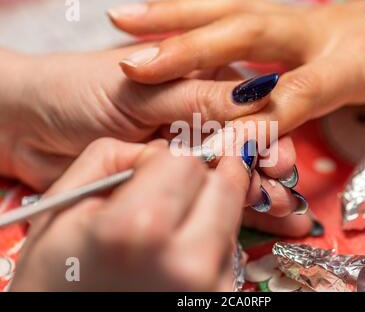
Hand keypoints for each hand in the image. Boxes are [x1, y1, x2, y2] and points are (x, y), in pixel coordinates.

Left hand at [0, 48, 278, 189]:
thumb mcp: (141, 90)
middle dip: (266, 170)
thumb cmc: (77, 90)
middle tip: (280, 193)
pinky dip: (232, 210)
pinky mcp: (167, 182)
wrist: (25, 124)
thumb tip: (258, 100)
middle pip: (244, 145)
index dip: (266, 133)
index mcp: (196, 80)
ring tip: (283, 214)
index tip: (278, 159)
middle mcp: (196, 116)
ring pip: (230, 174)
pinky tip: (265, 222)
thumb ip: (198, 100)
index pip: (244, 106)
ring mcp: (184, 151)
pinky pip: (205, 196)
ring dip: (258, 194)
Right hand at [11, 138, 247, 290]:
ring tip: (166, 231)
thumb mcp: (62, 207)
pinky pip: (228, 250)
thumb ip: (109, 157)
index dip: (165, 162)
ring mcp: (208, 287)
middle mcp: (184, 261)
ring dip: (204, 211)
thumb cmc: (56, 277)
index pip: (186, 161)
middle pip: (222, 187)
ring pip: (230, 217)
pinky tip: (175, 256)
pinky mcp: (219, 300)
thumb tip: (160, 147)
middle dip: (195, 181)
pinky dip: (207, 242)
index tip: (148, 174)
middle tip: (167, 195)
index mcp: (138, 228)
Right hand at [110, 0, 364, 182]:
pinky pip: (236, 8)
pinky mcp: (294, 16)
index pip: (296, 92)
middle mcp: (320, 31)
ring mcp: (303, 17)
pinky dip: (193, 11)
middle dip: (187, 50)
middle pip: (246, 33)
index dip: (253, 118)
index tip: (209, 142)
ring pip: (233, 8)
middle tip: (135, 68)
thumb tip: (358, 209)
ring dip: (176, 16)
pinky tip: (159, 18)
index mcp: (358, 59)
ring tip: (123, 21)